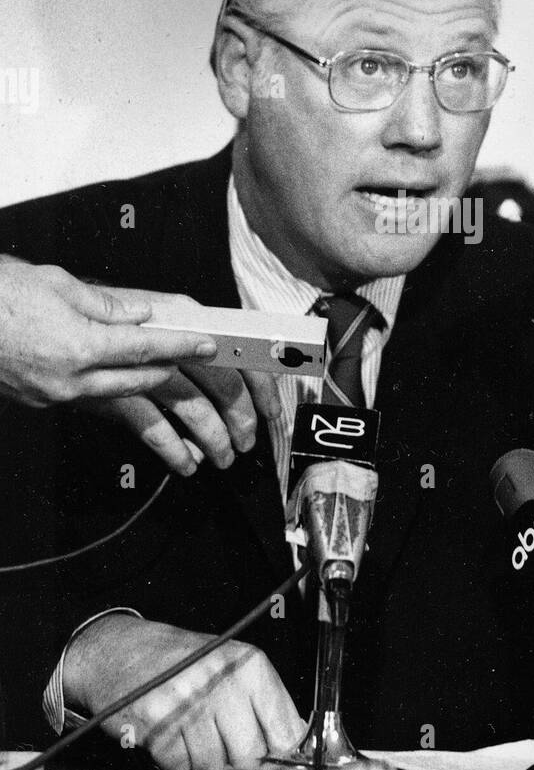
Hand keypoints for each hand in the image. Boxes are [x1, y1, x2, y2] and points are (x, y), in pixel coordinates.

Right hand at [0, 258, 216, 407]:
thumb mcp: (57, 283)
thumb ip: (106, 304)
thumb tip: (140, 314)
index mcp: (80, 346)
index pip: (147, 349)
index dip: (183, 346)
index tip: (208, 344)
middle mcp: (70, 378)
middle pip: (138, 381)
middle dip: (170, 371)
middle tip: (194, 361)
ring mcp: (54, 393)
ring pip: (115, 395)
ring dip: (144, 390)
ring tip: (168, 384)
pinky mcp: (39, 399)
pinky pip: (86, 396)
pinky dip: (109, 389)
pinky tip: (118, 382)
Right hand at [63, 614, 305, 769]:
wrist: (120, 650)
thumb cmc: (182, 662)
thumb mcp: (233, 667)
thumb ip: (266, 706)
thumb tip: (292, 751)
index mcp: (249, 665)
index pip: (285, 731)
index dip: (280, 755)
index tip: (271, 760)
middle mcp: (221, 679)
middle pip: (250, 754)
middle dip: (238, 762)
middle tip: (222, 745)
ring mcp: (187, 699)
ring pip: (214, 766)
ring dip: (204, 763)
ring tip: (192, 733)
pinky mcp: (155, 719)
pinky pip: (180, 767)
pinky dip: (176, 762)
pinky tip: (171, 736)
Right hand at [84, 287, 281, 477]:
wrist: (23, 314)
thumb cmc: (89, 309)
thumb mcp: (141, 305)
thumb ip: (179, 326)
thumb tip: (220, 348)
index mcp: (180, 314)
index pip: (236, 351)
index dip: (260, 385)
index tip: (272, 411)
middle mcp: (164, 338)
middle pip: (221, 382)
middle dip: (240, 418)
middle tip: (247, 442)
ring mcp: (137, 369)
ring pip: (192, 408)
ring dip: (212, 439)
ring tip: (222, 459)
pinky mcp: (111, 395)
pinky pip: (153, 428)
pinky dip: (173, 449)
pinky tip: (186, 464)